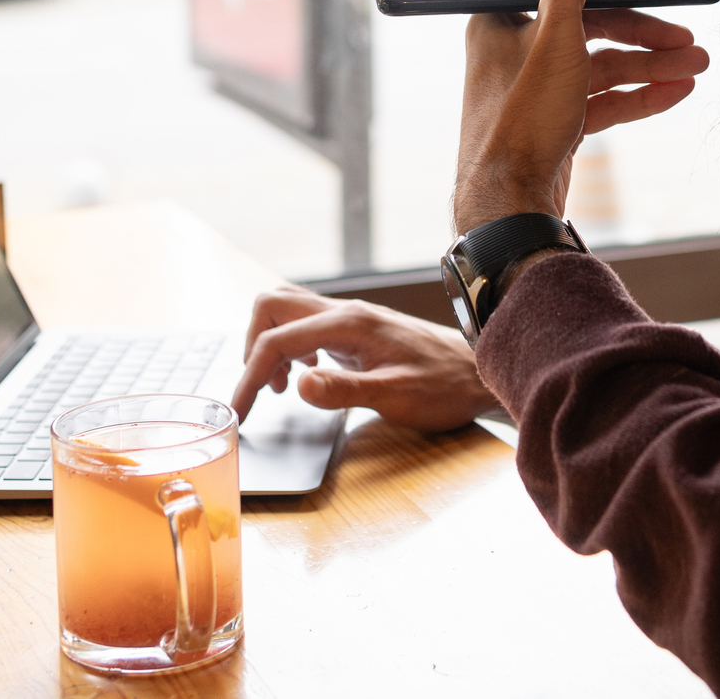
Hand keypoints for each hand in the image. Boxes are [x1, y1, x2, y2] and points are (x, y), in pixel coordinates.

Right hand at [230, 283, 497, 431]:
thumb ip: (344, 390)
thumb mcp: (395, 396)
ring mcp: (349, 317)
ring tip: (282, 387)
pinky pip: (306, 324)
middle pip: (272, 306)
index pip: (276, 340)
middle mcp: (344, 311)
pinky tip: (307, 376)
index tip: (240, 413)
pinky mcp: (355, 329)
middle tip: (259, 391)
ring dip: (270, 343)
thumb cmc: (444, 386)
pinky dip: (291, 346)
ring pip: (287, 310)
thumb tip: (297, 385)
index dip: (249, 377)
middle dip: (251, 346)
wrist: (479, 372)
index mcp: (348, 323)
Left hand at [454, 0, 709, 228]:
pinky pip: (604, 97)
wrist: (510, 205)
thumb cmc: (520, 120)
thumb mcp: (554, 39)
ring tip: (697, 67)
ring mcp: (539, 86)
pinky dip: (639, 93)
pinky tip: (676, 92)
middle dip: (643, 28)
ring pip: (603, 62)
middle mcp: (516, 48)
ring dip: (651, 63)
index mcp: (499, 19)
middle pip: (590, 22)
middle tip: (686, 37)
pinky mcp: (557, 119)